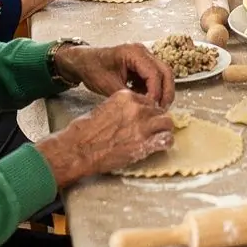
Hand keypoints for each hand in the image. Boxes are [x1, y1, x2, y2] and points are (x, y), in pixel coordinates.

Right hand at [38, 90, 174, 188]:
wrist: (79, 148)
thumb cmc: (85, 130)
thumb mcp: (104, 108)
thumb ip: (121, 108)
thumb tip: (130, 114)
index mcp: (126, 97)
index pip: (148, 99)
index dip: (148, 110)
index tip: (146, 116)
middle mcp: (137, 109)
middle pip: (158, 110)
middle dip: (156, 119)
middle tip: (152, 127)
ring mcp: (142, 126)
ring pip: (167, 122)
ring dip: (163, 129)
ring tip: (159, 135)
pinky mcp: (144, 143)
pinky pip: (166, 140)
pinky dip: (166, 142)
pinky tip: (161, 145)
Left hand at [51, 42, 174, 105]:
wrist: (83, 62)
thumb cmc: (92, 69)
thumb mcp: (108, 85)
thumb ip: (128, 96)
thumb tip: (144, 108)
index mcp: (134, 53)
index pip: (154, 74)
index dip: (156, 92)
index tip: (152, 108)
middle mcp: (143, 52)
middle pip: (165, 71)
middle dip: (166, 92)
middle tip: (162, 110)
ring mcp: (144, 57)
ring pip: (163, 74)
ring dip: (162, 91)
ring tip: (156, 108)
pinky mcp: (142, 65)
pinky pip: (154, 77)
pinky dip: (154, 89)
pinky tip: (147, 101)